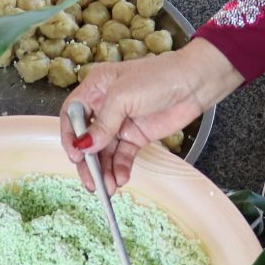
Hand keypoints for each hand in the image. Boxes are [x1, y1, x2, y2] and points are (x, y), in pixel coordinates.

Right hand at [61, 39, 243, 193]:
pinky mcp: (137, 135)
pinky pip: (123, 155)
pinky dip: (121, 168)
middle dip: (88, 162)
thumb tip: (84, 146)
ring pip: (105, 151)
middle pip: (87, 138)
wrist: (194, 83)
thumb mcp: (123, 97)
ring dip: (105, 170)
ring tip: (109, 187)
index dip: (70, 136)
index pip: (72, 115)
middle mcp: (105, 106)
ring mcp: (121, 122)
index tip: (75, 156)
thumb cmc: (159, 77)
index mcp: (96, 88)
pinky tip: (121, 178)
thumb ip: (103, 123)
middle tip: (91, 182)